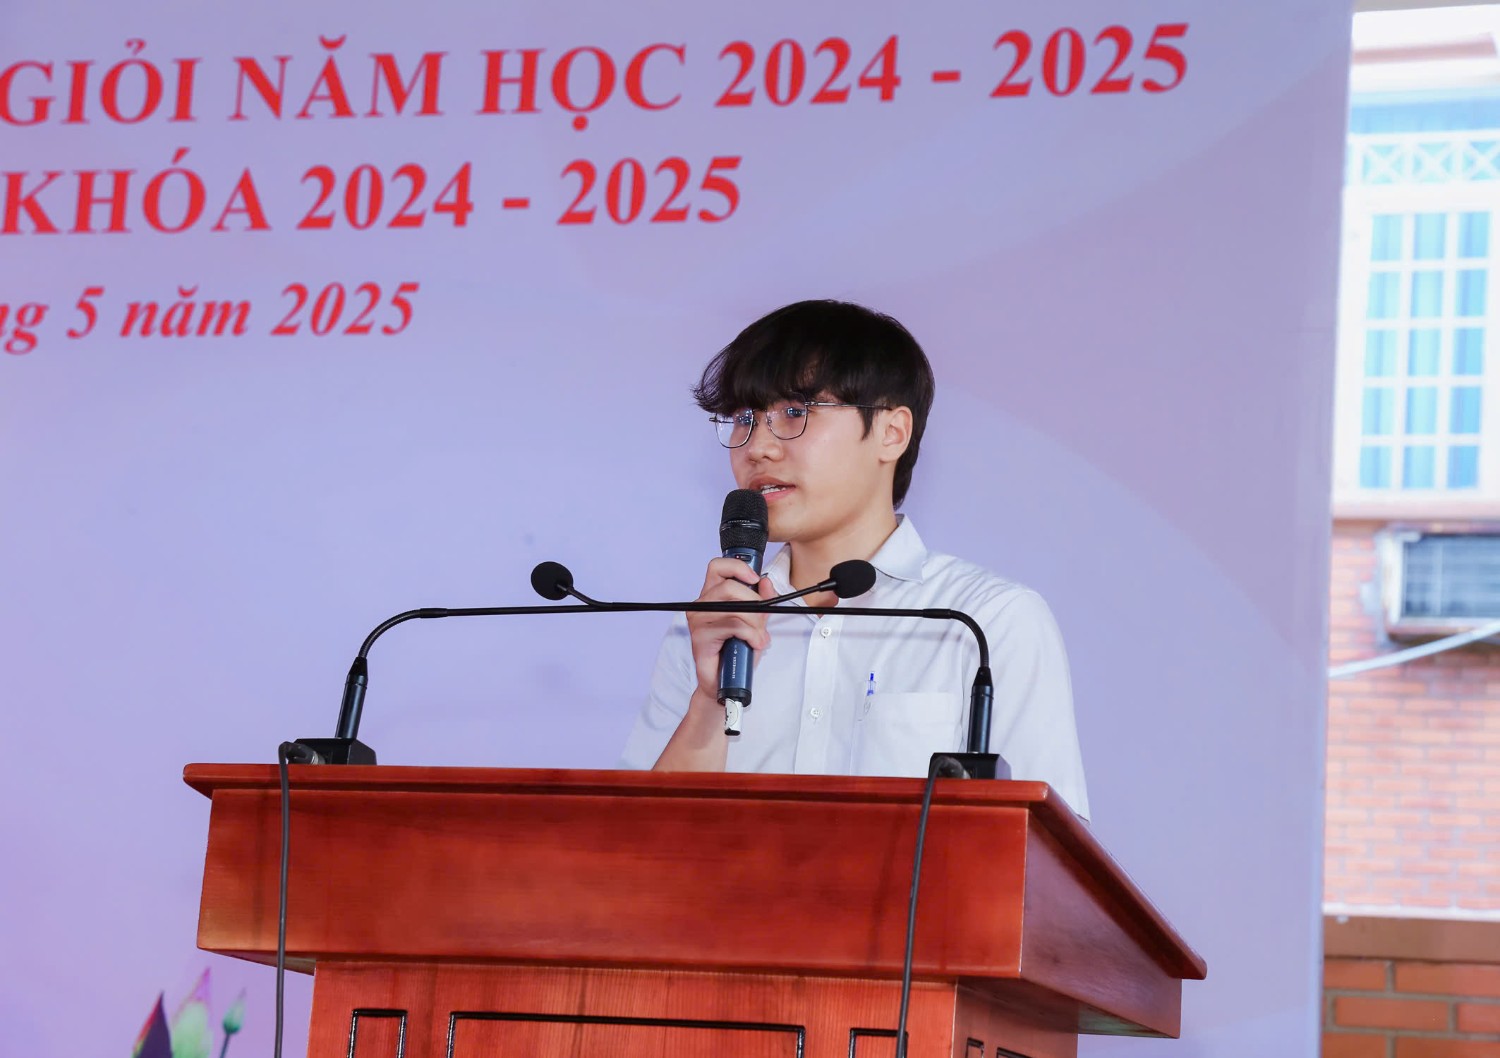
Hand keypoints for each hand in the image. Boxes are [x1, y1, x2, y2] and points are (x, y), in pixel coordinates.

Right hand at [686, 557, 776, 702]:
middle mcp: (701, 604)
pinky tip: (753, 644)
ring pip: (735, 608)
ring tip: (758, 638)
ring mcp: (698, 620)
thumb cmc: (736, 652)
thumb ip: (762, 601)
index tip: (755, 578)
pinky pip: (734, 626)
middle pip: (730, 586)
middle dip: (755, 604)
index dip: (738, 567)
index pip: (718, 567)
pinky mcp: (700, 636)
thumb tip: (766, 583)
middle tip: (761, 621)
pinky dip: (751, 635)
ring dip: (755, 625)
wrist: (724, 683)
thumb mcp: (756, 622)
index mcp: (712, 596)